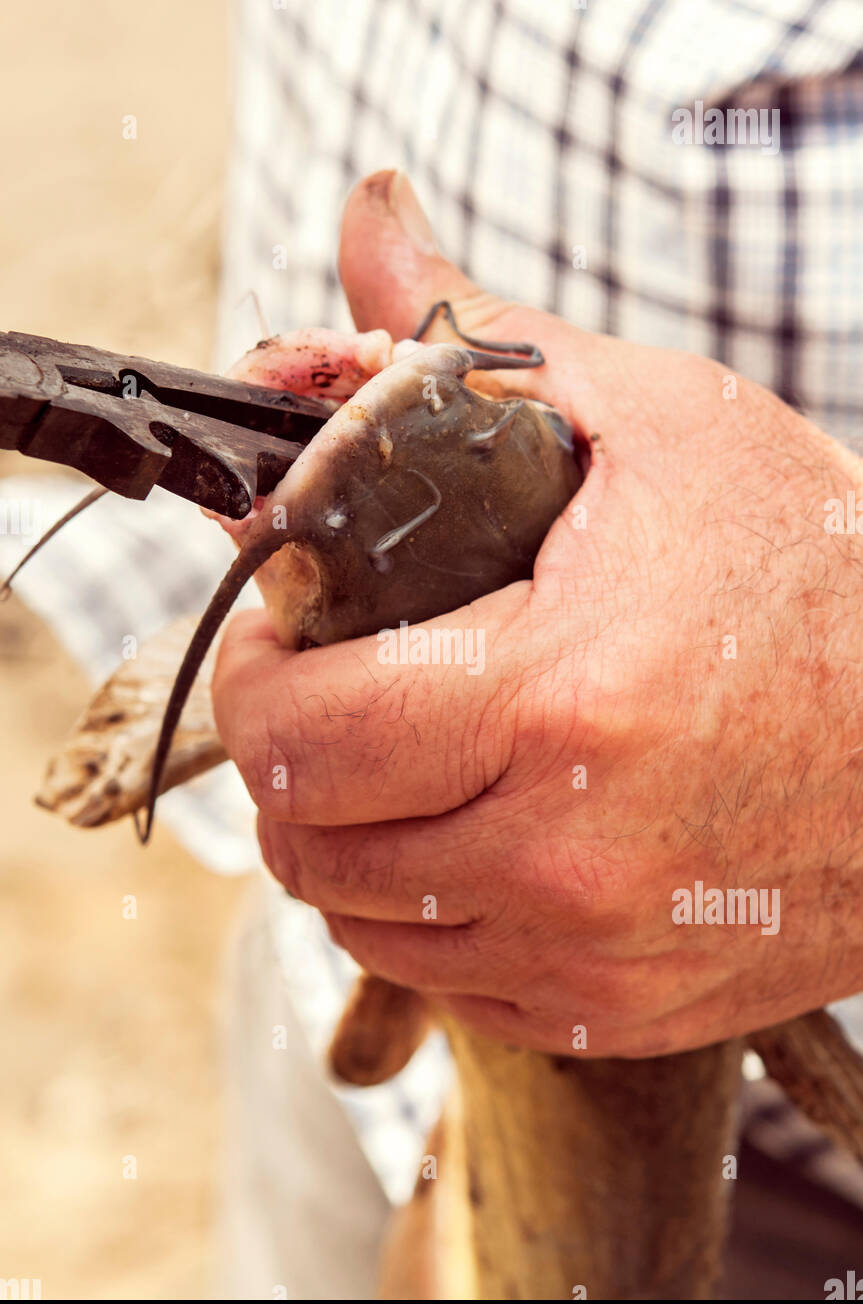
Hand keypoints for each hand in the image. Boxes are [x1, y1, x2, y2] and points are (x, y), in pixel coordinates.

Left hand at [212, 170, 862, 1056]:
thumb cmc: (821, 578)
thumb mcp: (661, 425)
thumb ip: (479, 337)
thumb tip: (367, 224)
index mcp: (559, 701)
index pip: (296, 738)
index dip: (256, 677)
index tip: (288, 630)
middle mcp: (567, 857)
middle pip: (309, 847)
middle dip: (289, 757)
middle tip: (335, 689)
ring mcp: (591, 954)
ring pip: (363, 926)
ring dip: (350, 837)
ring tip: (404, 757)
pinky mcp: (616, 1009)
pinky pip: (451, 983)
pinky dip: (431, 912)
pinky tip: (480, 834)